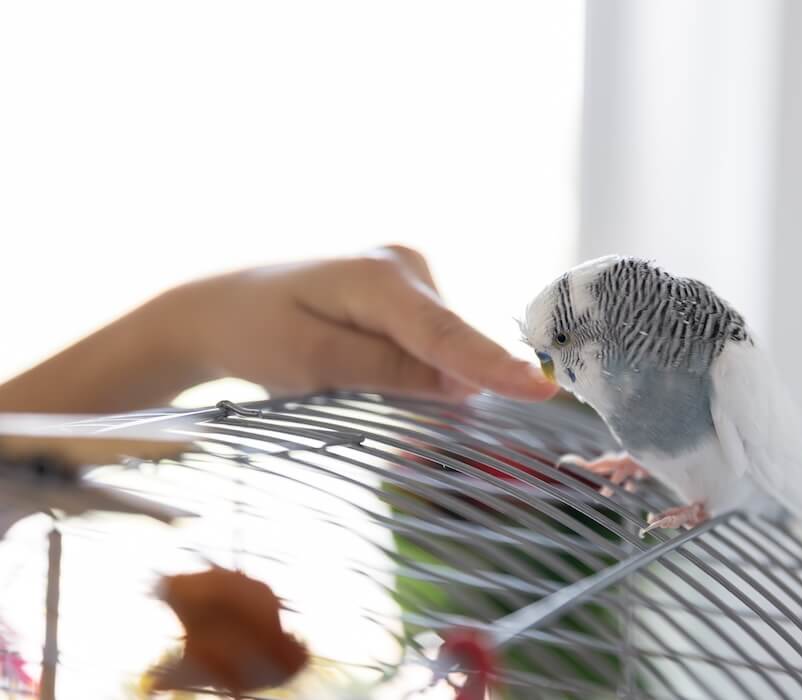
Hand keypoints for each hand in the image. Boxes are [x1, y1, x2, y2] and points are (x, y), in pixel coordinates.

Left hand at [168, 245, 555, 400]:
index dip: (492, 366)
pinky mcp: (406, 290)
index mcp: (378, 276)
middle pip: (448, 340)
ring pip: (441, 343)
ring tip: (341, 370)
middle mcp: (404, 262)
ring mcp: (408, 271)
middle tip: (358, 390)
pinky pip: (429, 339)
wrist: (220, 306)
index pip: (445, 333)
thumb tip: (462, 387)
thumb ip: (388, 372)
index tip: (541, 391)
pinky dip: (413, 364)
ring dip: (418, 373)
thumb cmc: (253, 333)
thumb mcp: (311, 363)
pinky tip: (361, 362)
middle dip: (437, 381)